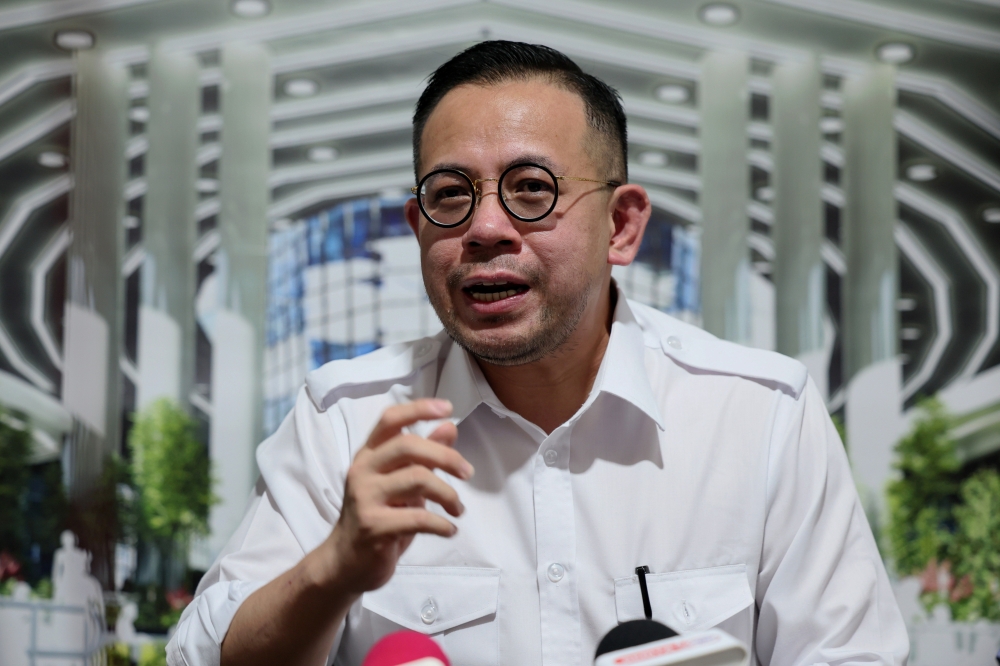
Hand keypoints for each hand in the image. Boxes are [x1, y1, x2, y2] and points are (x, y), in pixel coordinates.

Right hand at [323, 399, 472, 594]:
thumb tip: (449, 427)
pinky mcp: (373, 527)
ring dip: (449, 494)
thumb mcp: (401, 484)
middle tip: (468, 473)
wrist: (346, 564)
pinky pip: (419, 518)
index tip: (448, 408)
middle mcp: (362, 471)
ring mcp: (365, 499)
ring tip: (458, 509)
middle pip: (408, 446)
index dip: (418, 409)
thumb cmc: (379, 517)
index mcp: (368, 455)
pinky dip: (442, 524)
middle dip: (446, 457)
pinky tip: (450, 530)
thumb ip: (424, 456)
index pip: (390, 420)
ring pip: (418, 480)